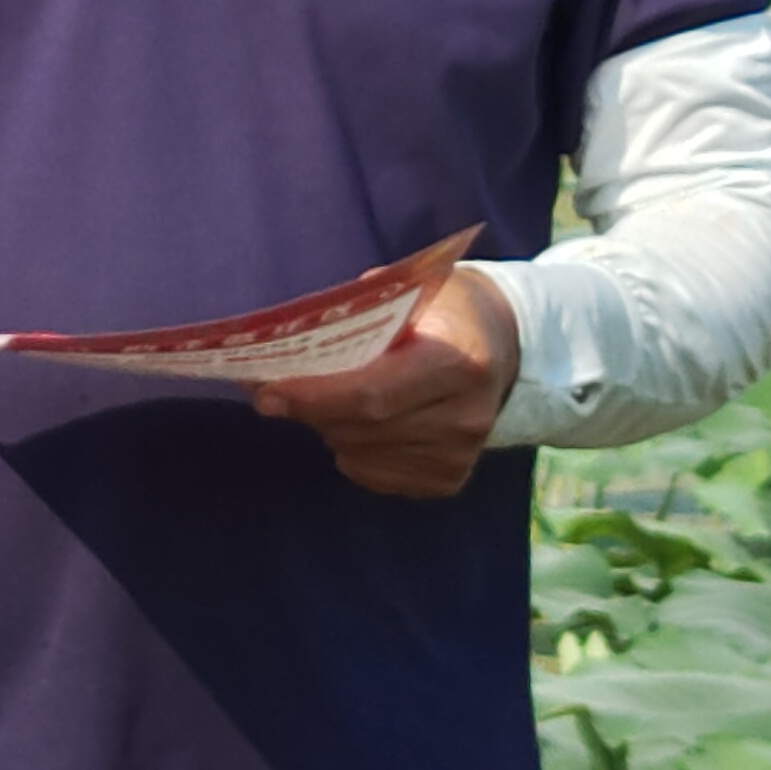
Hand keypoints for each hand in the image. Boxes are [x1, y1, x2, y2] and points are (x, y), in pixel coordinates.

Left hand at [251, 266, 522, 498]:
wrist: (505, 345)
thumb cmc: (443, 308)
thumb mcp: (410, 289)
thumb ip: (358, 314)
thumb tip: (288, 338)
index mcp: (460, 361)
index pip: (372, 393)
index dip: (314, 396)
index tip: (265, 389)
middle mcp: (467, 416)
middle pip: (363, 427)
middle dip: (307, 410)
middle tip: (267, 393)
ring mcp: (461, 455)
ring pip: (362, 453)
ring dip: (326, 427)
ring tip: (317, 399)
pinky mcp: (449, 479)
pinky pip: (376, 474)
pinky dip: (350, 450)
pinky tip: (353, 423)